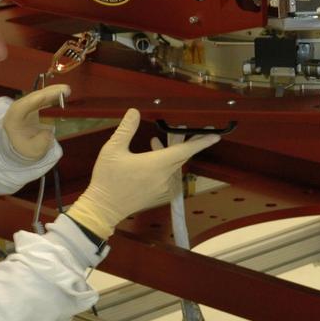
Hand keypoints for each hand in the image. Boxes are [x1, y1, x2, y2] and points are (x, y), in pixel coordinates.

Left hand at [2, 84, 69, 159]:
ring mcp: (25, 104)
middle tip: (65, 90)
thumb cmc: (25, 146)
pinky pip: (42, 97)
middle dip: (48, 93)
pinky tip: (62, 92)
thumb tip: (48, 133)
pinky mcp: (32, 103)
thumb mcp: (33, 150)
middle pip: (32, 97)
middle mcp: (17, 108)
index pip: (21, 108)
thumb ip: (41, 143)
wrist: (20, 143)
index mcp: (13, 120)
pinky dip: (52, 94)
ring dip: (52, 91)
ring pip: (38, 95)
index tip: (43, 96)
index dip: (32, 101)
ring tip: (66, 90)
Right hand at [66, 109, 218, 236]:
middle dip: (186, 143)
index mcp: (156, 164)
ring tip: (154, 143)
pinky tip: (151, 159)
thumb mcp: (113, 150)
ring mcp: (164, 188)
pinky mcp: (160, 195)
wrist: (103, 208)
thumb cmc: (107, 178)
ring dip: (169, 153)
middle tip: (190, 130)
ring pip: (174, 166)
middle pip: (181, 156)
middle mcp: (165, 177)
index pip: (184, 150)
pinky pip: (169, 176)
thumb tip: (134, 111)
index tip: (215, 136)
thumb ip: (126, 129)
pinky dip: (165, 166)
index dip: (201, 142)